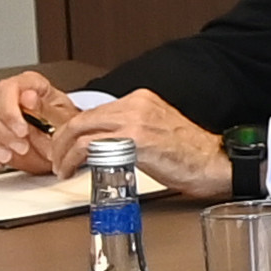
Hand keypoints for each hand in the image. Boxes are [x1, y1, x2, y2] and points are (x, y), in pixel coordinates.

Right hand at [0, 72, 66, 173]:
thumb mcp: (64, 120)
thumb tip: (28, 97)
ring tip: (7, 157)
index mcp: (28, 84)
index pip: (6, 88)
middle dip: (0, 132)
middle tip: (20, 148)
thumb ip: (47, 109)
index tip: (22, 132)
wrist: (58, 146)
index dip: (9, 111)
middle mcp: (4, 93)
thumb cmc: (62, 128)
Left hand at [45, 89, 230, 201]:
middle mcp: (135, 105)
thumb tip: (103, 144)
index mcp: (140, 99)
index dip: (73, 131)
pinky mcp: (133, 140)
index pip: (93, 112)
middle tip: (57, 158)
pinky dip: (72, 159)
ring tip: (62, 167)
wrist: (213, 163)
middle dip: (61, 141)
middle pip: (80, 119)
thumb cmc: (190, 154)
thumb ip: (129, 130)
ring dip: (63, 152)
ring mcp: (134, 121)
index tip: (66, 146)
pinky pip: (89, 146)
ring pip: (79, 130)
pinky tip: (72, 170)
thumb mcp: (155, 130)